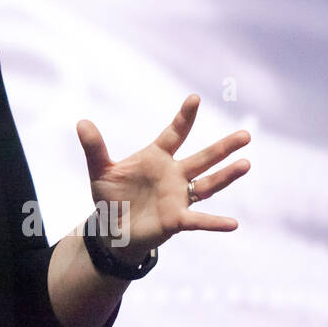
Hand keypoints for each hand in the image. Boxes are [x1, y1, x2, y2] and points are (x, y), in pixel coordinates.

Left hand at [76, 94, 250, 263]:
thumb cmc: (111, 196)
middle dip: (223, 147)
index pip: (175, 133)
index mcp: (156, 157)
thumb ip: (94, 147)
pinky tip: (233, 224)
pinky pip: (199, 220)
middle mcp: (174, 174)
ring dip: (227, 176)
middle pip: (203, 158)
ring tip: (246, 164)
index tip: (195, 98)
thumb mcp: (100, 170)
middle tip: (246, 135)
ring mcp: (179, 196)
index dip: (184, 117)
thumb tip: (81, 122)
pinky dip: (215, 222)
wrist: (112, 228)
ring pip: (208, 184)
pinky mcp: (177, 219)